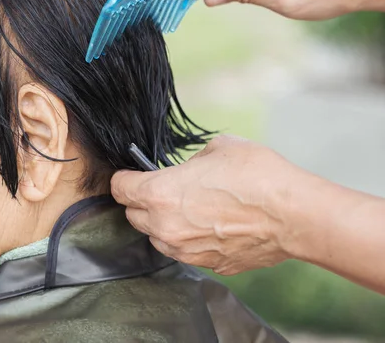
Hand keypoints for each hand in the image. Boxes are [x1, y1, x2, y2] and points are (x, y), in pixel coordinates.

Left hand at [111, 135, 317, 274]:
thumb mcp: (218, 148)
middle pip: (133, 215)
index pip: (119, 188)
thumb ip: (191, 160)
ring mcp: (185, 250)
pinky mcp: (208, 263)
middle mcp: (165, 226)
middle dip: (142, 202)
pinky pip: (185, 250)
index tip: (133, 175)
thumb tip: (190, 168)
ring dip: (163, 223)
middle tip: (164, 189)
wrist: (293, 213)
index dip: (125, 178)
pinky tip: (210, 225)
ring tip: (189, 208)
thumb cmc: (256, 175)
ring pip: (157, 237)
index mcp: (159, 193)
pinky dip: (188, 239)